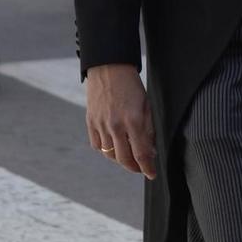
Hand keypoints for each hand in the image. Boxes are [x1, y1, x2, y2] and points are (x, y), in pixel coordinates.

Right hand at [85, 64, 155, 178]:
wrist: (108, 67)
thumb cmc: (131, 85)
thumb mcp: (146, 106)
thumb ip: (148, 130)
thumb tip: (150, 152)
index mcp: (133, 120)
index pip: (141, 154)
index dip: (147, 167)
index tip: (151, 174)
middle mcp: (115, 125)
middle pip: (124, 159)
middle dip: (135, 168)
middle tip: (141, 168)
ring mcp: (101, 124)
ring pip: (110, 155)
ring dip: (121, 159)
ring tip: (128, 156)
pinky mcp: (90, 122)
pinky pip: (97, 145)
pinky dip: (106, 150)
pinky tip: (114, 146)